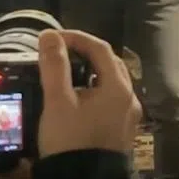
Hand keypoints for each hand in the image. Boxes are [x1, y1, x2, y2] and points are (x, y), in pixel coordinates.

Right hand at [37, 29, 141, 156]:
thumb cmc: (71, 142)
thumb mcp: (57, 101)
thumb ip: (54, 66)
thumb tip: (50, 36)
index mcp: (118, 88)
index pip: (100, 48)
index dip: (76, 38)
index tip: (54, 38)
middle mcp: (129, 100)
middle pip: (109, 63)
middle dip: (85, 52)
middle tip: (61, 51)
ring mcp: (127, 117)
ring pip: (110, 83)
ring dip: (90, 72)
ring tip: (65, 73)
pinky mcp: (120, 131)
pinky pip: (109, 100)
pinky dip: (94, 90)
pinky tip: (76, 98)